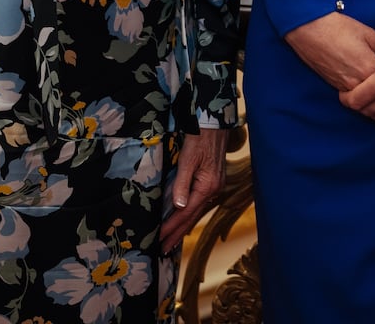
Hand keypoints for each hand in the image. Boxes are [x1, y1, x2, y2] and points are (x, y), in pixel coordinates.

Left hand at [161, 129, 228, 253]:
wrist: (215, 124)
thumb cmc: (200, 139)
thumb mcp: (188, 159)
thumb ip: (182, 183)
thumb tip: (178, 206)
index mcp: (207, 187)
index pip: (185, 213)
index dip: (171, 227)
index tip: (159, 239)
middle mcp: (214, 190)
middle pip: (192, 217)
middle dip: (177, 234)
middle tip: (163, 249)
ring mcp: (215, 187)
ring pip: (197, 212)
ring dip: (183, 227)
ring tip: (172, 241)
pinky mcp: (213, 182)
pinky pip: (200, 204)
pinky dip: (190, 215)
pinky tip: (185, 220)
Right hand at [285, 12, 374, 92]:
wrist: (311, 29)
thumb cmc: (340, 28)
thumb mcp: (369, 34)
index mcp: (370, 69)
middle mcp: (359, 83)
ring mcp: (346, 87)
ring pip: (367, 102)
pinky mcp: (336, 87)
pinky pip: (355, 97)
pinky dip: (363, 96)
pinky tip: (368, 86)